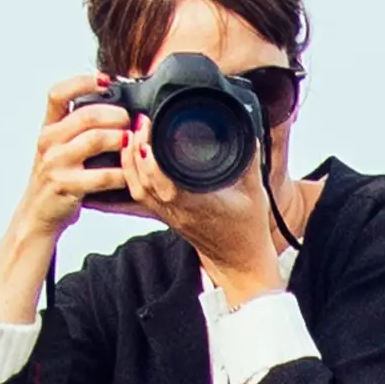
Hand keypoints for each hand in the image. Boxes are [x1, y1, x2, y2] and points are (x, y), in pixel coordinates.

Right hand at [15, 70, 128, 231]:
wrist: (37, 216)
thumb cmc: (58, 179)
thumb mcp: (59, 149)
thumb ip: (78, 129)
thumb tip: (116, 106)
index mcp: (48, 128)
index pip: (58, 93)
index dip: (83, 81)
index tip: (106, 80)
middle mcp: (48, 141)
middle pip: (87, 115)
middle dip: (117, 115)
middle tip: (132, 121)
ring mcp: (55, 163)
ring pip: (95, 140)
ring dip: (121, 140)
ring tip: (133, 142)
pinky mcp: (65, 186)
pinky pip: (102, 175)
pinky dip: (122, 174)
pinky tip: (130, 174)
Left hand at [124, 112, 288, 302]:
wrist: (239, 261)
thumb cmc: (247, 230)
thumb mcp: (255, 191)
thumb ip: (249, 160)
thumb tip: (248, 131)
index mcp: (196, 204)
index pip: (164, 179)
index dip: (150, 154)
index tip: (150, 127)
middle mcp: (176, 210)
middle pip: (142, 180)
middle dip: (135, 148)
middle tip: (140, 122)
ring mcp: (168, 214)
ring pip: (136, 187)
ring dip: (129, 160)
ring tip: (131, 133)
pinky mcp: (164, 215)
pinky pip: (139, 193)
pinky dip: (131, 172)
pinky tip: (132, 155)